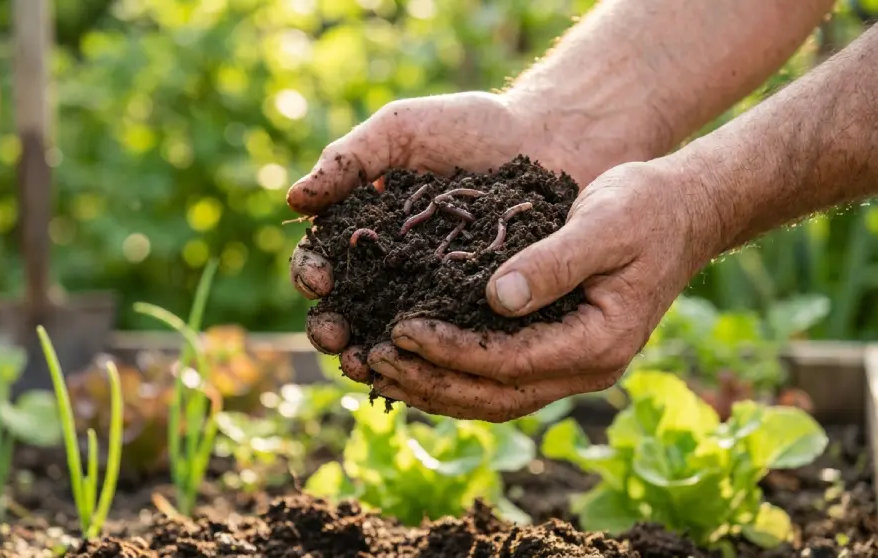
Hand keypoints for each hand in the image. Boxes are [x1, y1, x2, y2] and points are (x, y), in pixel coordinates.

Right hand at [288, 91, 594, 377]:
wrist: (548, 139)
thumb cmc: (469, 127)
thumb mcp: (401, 130)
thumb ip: (349, 158)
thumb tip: (295, 198)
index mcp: (363, 229)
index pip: (321, 258)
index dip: (311, 272)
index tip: (318, 279)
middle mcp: (390, 269)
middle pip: (346, 308)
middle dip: (331, 327)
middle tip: (335, 338)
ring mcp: (431, 295)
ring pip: (390, 335)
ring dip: (370, 356)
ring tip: (366, 366)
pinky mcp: (474, 312)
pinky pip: (446, 341)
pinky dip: (428, 359)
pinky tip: (420, 370)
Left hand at [368, 161, 721, 421]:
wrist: (684, 212)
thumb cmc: (646, 208)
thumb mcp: (604, 225)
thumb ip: (554, 262)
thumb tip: (498, 297)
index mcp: (599, 342)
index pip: (509, 362)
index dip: (450, 351)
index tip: (399, 329)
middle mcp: (586, 368)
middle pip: (494, 396)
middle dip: (430, 382)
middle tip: (372, 360)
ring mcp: (573, 367)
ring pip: (493, 398)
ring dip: (435, 388)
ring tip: (378, 368)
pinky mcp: (558, 352)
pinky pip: (498, 378)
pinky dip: (453, 375)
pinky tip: (413, 359)